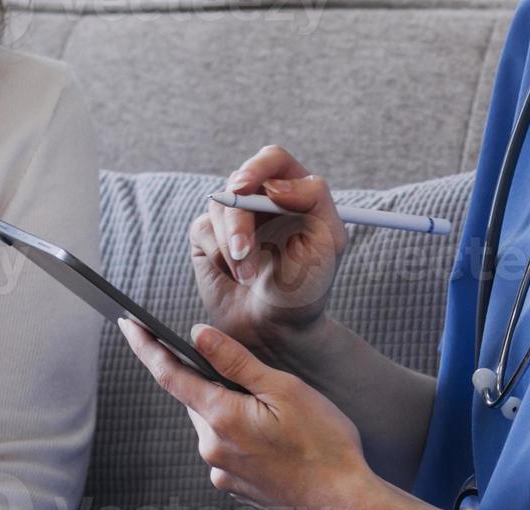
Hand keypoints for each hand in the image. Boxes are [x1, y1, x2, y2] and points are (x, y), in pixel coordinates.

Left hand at [120, 318, 394, 509]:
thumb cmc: (323, 446)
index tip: (128, 325)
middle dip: (215, 383)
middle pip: (197, 398)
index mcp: (222, 417)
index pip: (170, 374)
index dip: (146, 347)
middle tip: (260, 385)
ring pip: (212, 424)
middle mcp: (211, 447)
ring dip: (232, 411)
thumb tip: (199, 335)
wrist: (340, 504)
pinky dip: (241, 435)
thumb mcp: (285, 390)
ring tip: (279, 419)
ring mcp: (220, 471)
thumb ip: (236, 362)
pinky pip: (225, 448)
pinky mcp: (231, 486)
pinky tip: (276, 442)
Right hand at [190, 145, 349, 361]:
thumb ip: (314, 200)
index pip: (273, 160)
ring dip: (232, 245)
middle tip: (243, 249)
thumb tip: (276, 185)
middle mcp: (263, 199)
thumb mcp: (327, 243)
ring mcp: (234, 216)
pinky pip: (202, 229)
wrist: (277, 329)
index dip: (258, 168)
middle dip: (239, 218)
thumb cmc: (307, 287)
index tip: (246, 188)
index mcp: (295, 192)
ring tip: (249, 276)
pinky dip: (217, 254)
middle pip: (239, 181)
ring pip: (219, 206)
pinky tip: (234, 276)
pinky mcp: (209, 236)